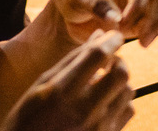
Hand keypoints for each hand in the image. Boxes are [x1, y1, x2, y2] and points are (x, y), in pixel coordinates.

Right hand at [1, 31, 134, 130]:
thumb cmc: (28, 117)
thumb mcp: (42, 84)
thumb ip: (72, 59)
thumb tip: (99, 35)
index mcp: (61, 92)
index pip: (98, 56)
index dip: (111, 40)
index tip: (114, 36)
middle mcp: (83, 111)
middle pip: (121, 74)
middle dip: (119, 60)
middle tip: (109, 60)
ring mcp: (98, 129)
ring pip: (128, 92)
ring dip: (119, 81)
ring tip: (103, 83)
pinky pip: (128, 111)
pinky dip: (121, 101)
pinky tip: (105, 101)